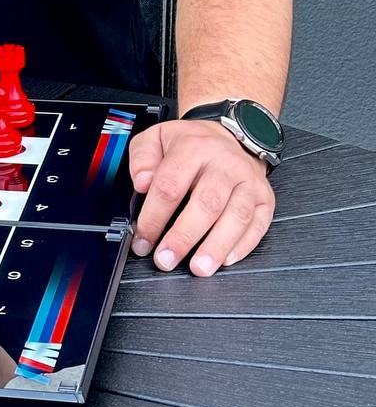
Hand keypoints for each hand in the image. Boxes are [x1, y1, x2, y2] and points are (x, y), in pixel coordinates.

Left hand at [128, 117, 274, 275]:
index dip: (154, 216)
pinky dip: (242, 246)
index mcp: (193, 147)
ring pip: (236, 217)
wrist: (226, 138)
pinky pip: (258, 225)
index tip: (143, 239)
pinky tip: (225, 260)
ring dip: (216, 247)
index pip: (170, 185)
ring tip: (199, 268)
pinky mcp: (265, 198)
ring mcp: (249, 182)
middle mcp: (225, 164)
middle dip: (184, 237)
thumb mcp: (156, 139)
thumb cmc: (188, 144)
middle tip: (166, 259)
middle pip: (206, 204)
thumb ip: (142, 159)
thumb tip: (142, 183)